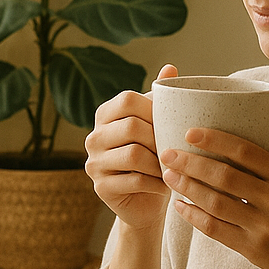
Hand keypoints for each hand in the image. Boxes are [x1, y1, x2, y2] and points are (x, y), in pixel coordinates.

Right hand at [86, 64, 177, 231]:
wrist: (146, 202)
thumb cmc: (154, 158)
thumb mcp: (157, 126)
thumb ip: (160, 99)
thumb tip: (170, 67)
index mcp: (105, 115)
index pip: (128, 100)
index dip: (154, 110)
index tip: (171, 124)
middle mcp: (93, 137)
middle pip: (131, 127)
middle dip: (159, 139)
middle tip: (175, 150)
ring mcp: (93, 164)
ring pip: (133, 154)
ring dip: (159, 163)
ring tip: (172, 167)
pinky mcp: (100, 188)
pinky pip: (134, 180)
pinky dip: (156, 183)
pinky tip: (165, 184)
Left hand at [162, 100, 268, 268]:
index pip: (246, 152)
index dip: (216, 140)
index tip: (189, 132)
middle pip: (225, 177)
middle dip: (192, 163)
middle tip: (166, 152)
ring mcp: (264, 226)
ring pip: (217, 203)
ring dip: (188, 188)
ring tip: (167, 175)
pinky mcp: (252, 249)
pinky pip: (217, 230)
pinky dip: (195, 217)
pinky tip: (179, 205)